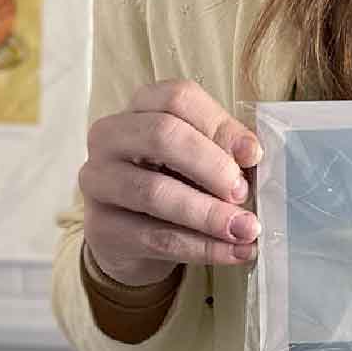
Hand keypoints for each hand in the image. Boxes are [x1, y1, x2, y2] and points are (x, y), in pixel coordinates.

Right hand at [78, 79, 260, 284]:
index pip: (178, 98)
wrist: (131, 238)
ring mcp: (98, 180)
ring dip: (209, 214)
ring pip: (155, 192)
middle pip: (162, 135)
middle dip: (212, 166)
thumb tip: (251, 154)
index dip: (220, 125)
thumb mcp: (199, 159)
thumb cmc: (173, 182)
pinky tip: (233, 252)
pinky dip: (202, 247)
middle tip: (242, 192)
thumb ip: (224, 150)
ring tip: (245, 229)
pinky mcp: (100, 226)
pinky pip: (156, 237)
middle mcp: (110, 136)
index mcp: (140, 107)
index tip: (253, 155)